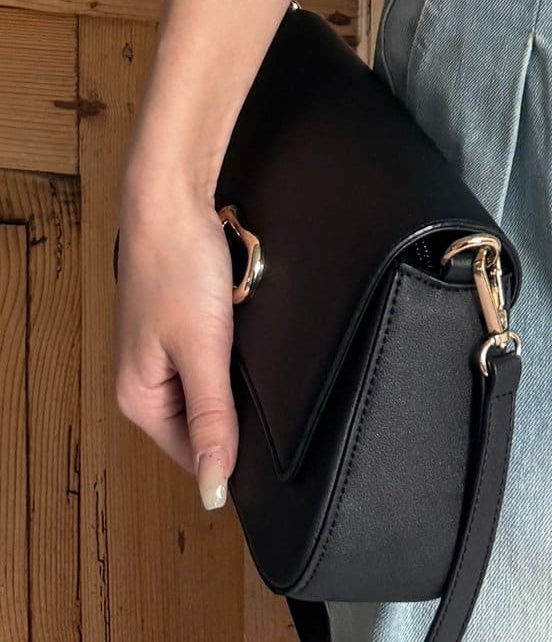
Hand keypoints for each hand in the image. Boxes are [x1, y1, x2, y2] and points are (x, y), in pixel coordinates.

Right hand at [113, 182, 238, 510]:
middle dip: (237, 410)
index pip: (194, 455)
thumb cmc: (179, 268)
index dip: (234, 453)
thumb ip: (212, 419)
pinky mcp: (177, 324)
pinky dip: (231, 351)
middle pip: (202, 423)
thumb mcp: (204, 350)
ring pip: (209, 387)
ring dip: (235, 378)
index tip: (275, 443)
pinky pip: (210, 357)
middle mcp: (144, 381)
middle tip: (269, 386)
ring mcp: (159, 351)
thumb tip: (213, 488)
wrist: (171, 200)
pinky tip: (245, 336)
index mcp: (139, 400)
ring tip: (255, 357)